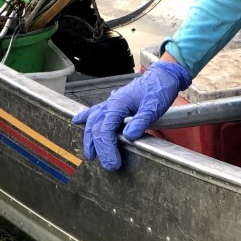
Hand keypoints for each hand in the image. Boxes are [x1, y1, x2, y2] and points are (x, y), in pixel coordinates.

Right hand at [72, 59, 192, 170]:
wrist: (163, 76)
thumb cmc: (159, 89)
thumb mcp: (154, 106)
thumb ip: (141, 121)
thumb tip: (128, 136)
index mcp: (119, 103)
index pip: (106, 128)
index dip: (107, 147)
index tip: (114, 162)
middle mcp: (111, 103)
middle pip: (97, 127)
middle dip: (99, 147)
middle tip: (107, 165)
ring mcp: (111, 102)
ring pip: (93, 120)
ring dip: (90, 137)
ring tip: (90, 153)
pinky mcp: (115, 103)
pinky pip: (96, 110)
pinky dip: (86, 116)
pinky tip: (78, 120)